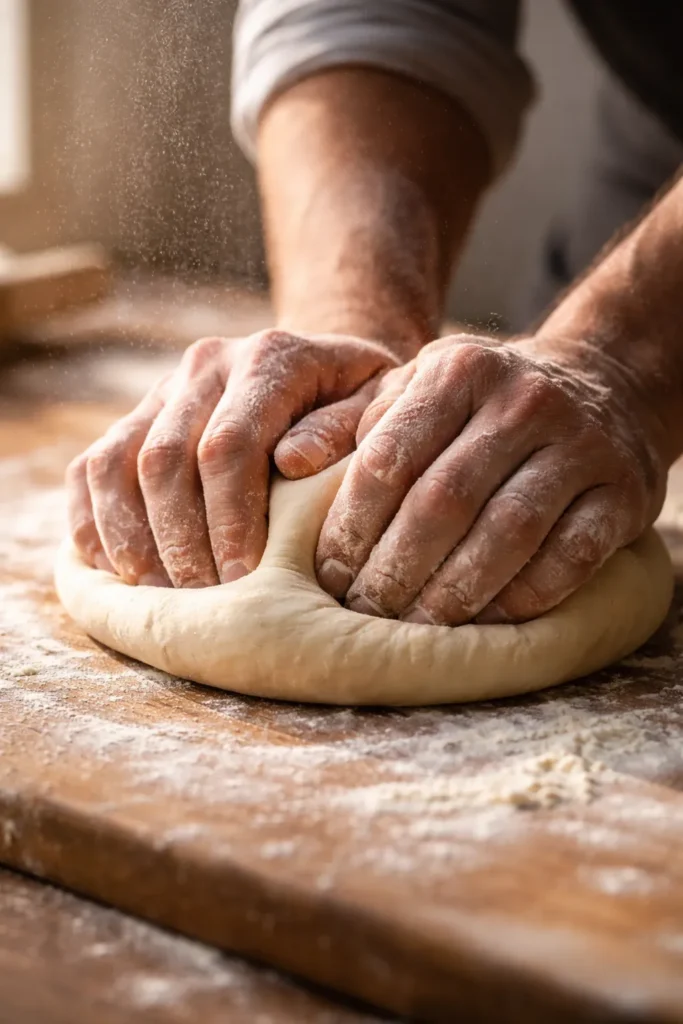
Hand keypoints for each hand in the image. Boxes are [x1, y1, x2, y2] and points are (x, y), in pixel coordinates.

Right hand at [67, 329, 397, 586]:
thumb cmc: (361, 406)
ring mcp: (164, 389)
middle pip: (164, 458)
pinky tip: (122, 572)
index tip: (245, 579)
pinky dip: (95, 524)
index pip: (229, 444)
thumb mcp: (377, 409)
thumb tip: (293, 462)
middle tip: (205, 601)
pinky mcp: (137, 417)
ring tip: (162, 596)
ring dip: (131, 538)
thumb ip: (344, 431)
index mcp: (270, 358)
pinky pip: (92, 468)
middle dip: (180, 540)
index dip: (229, 519)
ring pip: (115, 463)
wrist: (326, 370)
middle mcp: (207, 365)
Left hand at [316, 333, 666, 623]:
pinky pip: (570, 557)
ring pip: (507, 532)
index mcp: (457, 370)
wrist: (601, 387)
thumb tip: (285, 460)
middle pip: (443, 501)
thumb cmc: (482, 403)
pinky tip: (485, 620)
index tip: (327, 575)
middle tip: (364, 614)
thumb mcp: (416, 390)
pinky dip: (524, 597)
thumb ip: (350, 423)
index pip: (388, 458)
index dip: (351, 526)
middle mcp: (523, 399)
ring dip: (454, 592)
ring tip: (415, 628)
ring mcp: (580, 445)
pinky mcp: (623, 492)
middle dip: (395, 569)